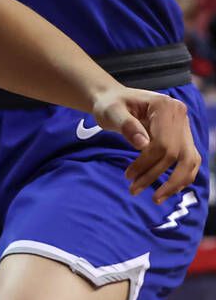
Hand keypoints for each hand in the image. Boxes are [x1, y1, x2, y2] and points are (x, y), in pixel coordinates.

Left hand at [91, 86, 201, 203]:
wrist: (113, 100)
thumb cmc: (109, 105)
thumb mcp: (110, 111)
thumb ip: (126, 125)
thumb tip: (143, 145)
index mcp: (165, 106)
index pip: (163, 143)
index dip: (146, 163)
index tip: (128, 176)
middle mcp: (180, 115)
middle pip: (178, 154)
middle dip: (157, 176)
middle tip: (134, 191)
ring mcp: (184, 127)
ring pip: (189, 161)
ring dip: (174, 183)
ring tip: (156, 199)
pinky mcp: (182, 137)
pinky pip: (189, 161)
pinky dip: (181, 177)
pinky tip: (168, 190)